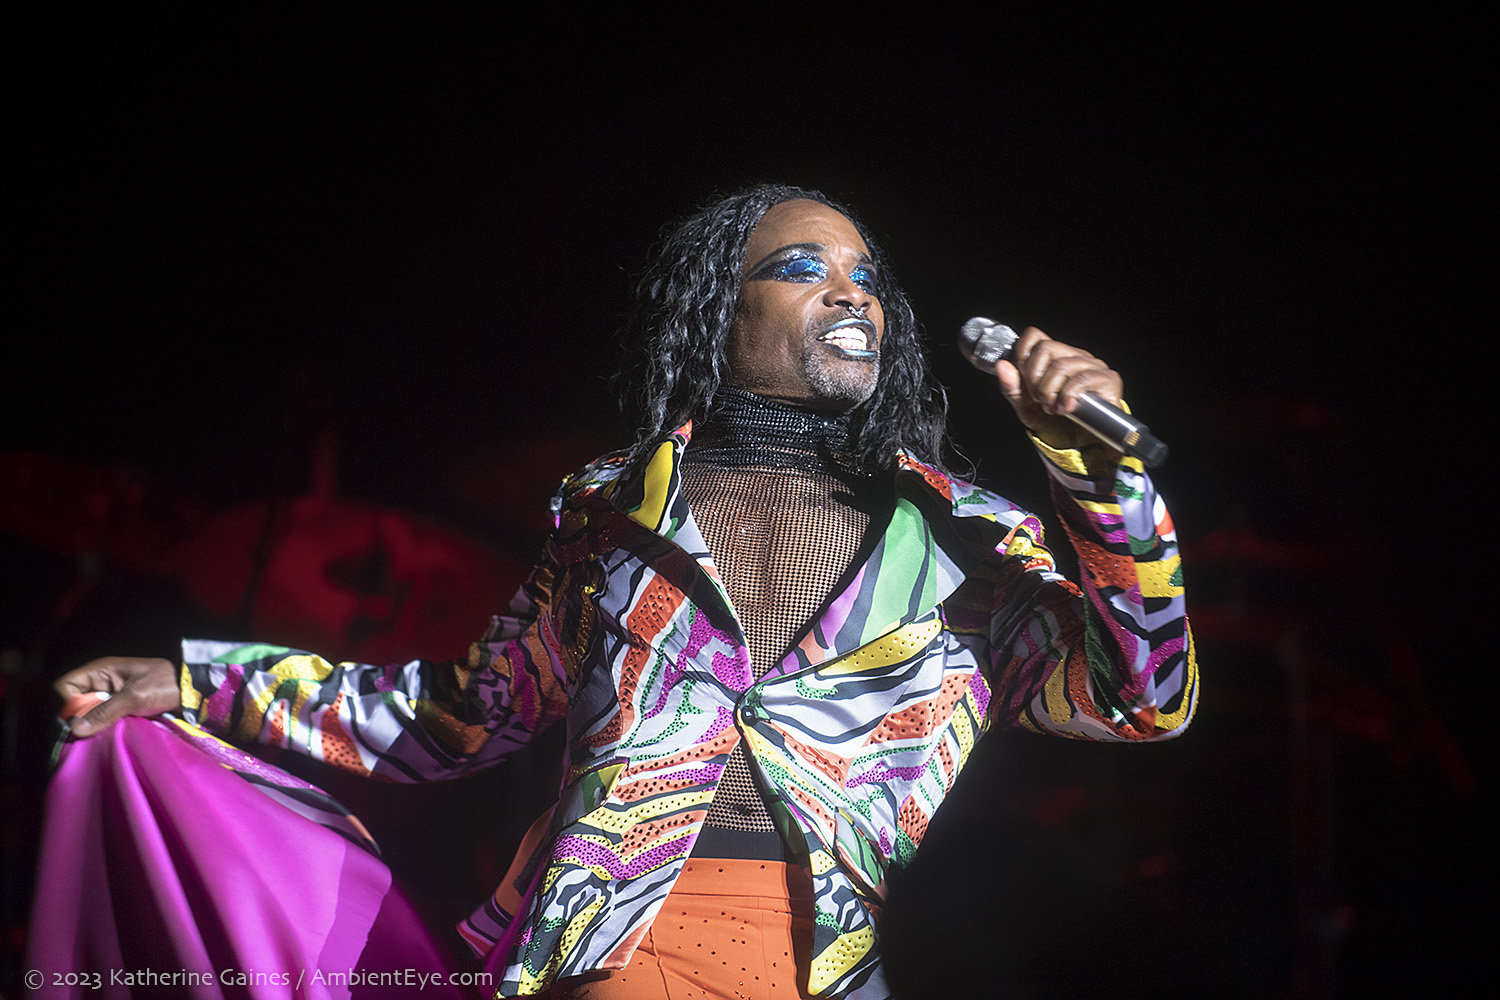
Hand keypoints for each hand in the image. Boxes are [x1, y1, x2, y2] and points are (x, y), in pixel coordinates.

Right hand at [53, 656, 181, 736]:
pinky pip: (103, 720)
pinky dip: (105, 728)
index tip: (81, 719)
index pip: (66, 686)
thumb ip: (105, 711)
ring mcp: (111, 696)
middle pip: (74, 703)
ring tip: (106, 733)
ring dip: (95, 724)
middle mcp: (101, 682)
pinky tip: (113, 734)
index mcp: (101, 670)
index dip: (69, 703)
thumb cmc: (166, 685)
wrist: (193, 691)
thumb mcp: (135, 696)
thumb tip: (76, 728)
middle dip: (81, 717)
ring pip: (88, 714)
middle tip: (95, 730)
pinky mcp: (120, 709)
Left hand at [994, 327, 1124, 448]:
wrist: (1082, 442)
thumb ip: (1012, 387)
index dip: (1023, 353)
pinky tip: (1067, 407)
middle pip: (1045, 348)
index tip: (1024, 378)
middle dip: (1035, 379)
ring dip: (1050, 392)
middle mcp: (1074, 355)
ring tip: (1053, 407)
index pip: (1034, 335)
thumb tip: (1002, 365)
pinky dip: (1067, 396)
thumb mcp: (1026, 406)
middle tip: (1040, 399)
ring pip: (1061, 365)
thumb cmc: (1056, 421)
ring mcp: (1092, 365)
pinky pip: (1081, 379)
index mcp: (1054, 356)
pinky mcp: (1108, 378)